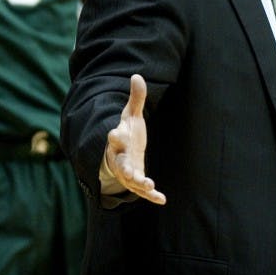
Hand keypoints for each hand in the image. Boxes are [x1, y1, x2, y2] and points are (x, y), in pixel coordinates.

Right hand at [103, 74, 165, 204]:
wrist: (118, 154)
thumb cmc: (126, 133)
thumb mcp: (130, 115)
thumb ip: (135, 99)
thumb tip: (137, 75)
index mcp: (119, 140)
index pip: (114, 138)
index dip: (114, 135)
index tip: (113, 132)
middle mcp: (120, 158)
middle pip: (121, 165)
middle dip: (125, 169)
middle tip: (129, 174)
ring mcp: (127, 172)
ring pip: (132, 181)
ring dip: (140, 184)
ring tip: (149, 185)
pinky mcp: (137, 181)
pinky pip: (143, 191)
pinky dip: (151, 195)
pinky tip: (162, 199)